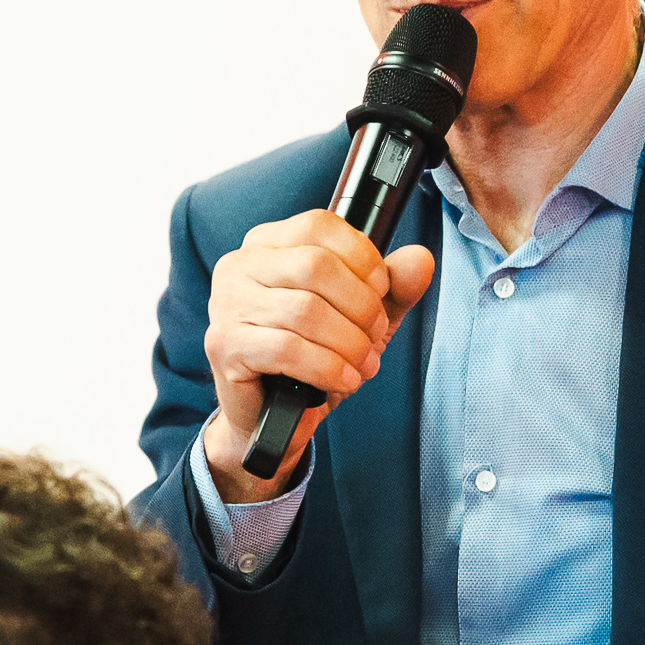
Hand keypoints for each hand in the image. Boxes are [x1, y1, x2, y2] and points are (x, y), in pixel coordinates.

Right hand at [199, 210, 439, 499]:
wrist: (274, 418)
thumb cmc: (311, 359)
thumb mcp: (361, 317)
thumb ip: (393, 287)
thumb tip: (420, 259)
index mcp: (268, 244)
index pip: (320, 225)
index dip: (363, 259)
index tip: (380, 293)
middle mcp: (240, 266)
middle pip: (317, 266)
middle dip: (361, 308)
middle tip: (373, 339)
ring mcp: (226, 304)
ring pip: (305, 311)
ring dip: (348, 344)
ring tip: (361, 365)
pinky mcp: (224, 345)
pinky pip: (287, 349)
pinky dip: (328, 368)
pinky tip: (342, 380)